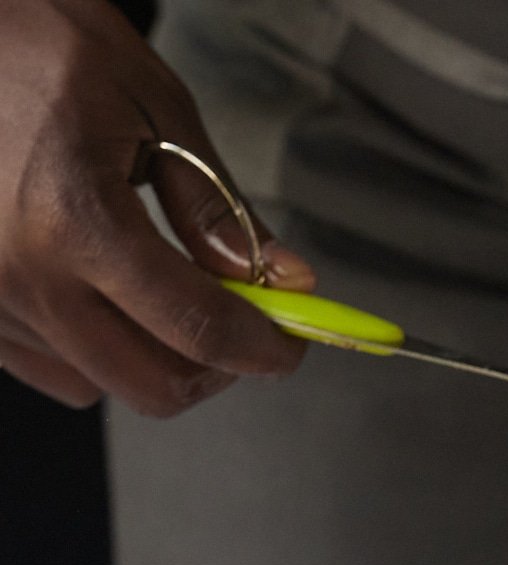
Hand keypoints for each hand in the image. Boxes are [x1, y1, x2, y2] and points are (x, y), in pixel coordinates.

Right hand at [0, 0, 313, 414]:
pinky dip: (94, 350)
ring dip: (150, 353)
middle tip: (238, 327)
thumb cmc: (34, 41)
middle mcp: (21, 278)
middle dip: (214, 369)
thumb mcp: (149, 103)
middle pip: (154, 386)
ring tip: (157, 286)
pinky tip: (100, 293)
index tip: (288, 347)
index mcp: (73, 219)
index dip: (261, 349)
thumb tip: (279, 279)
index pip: (197, 327)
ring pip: (104, 383)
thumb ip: (215, 205)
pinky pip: (54, 370)